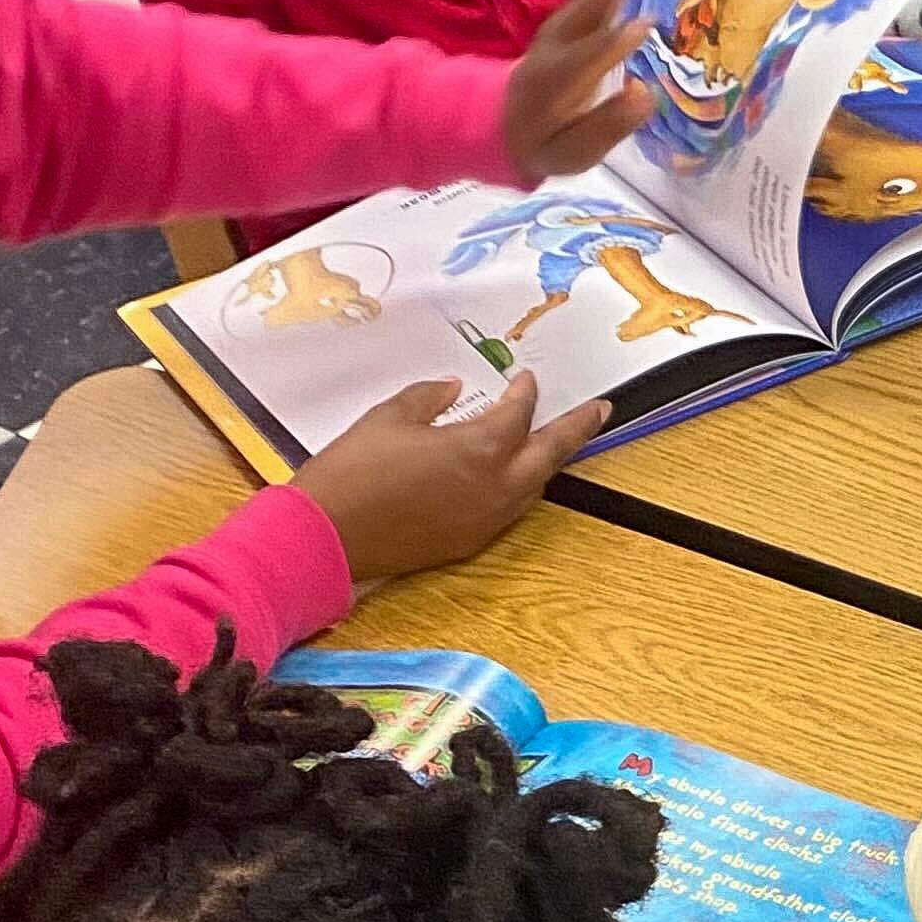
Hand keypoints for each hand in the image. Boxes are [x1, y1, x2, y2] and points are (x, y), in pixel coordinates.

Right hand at [293, 374, 610, 583]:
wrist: (321, 539)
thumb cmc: (351, 472)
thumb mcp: (388, 418)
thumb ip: (430, 398)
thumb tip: (453, 389)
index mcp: (479, 449)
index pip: (518, 414)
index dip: (524, 393)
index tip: (525, 379)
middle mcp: (495, 487)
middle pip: (551, 453)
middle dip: (578, 428)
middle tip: (600, 410)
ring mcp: (486, 520)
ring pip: (535, 485)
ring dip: (548, 460)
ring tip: (560, 440)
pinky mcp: (468, 542)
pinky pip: (511, 509)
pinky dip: (522, 487)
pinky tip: (516, 476)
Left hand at [504, 0, 654, 179]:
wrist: (501, 119)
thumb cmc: (546, 141)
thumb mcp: (573, 153)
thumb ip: (608, 126)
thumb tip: (645, 93)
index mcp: (560, 81)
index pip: (590, 59)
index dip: (614, 45)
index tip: (642, 28)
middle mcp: (559, 44)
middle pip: (585, 11)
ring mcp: (562, 23)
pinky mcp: (570, 11)